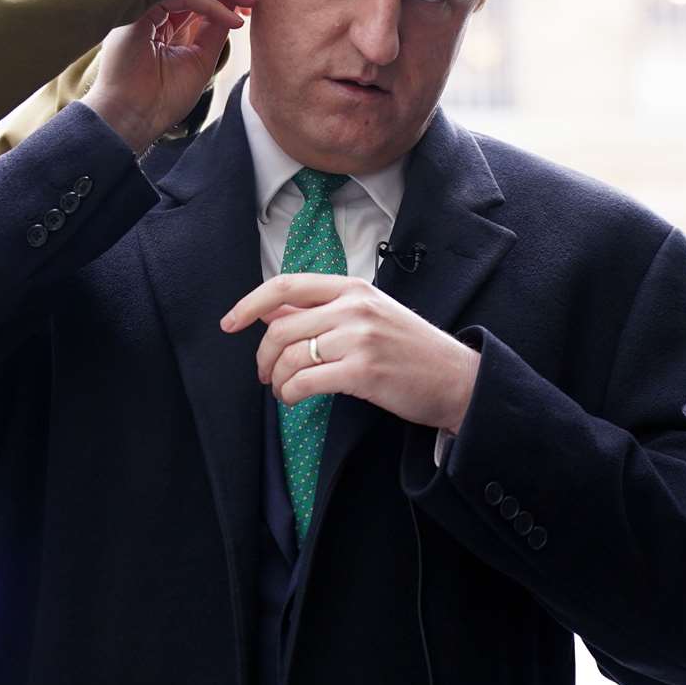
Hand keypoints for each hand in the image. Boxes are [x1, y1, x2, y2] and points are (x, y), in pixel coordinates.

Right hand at [83, 0, 241, 152]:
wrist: (136, 119)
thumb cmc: (163, 98)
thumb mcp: (200, 58)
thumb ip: (214, 29)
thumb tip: (236, 1)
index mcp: (160, 22)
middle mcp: (150, 11)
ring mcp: (142, 9)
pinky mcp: (138, 11)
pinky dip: (210, 5)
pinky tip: (232, 19)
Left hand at [219, 273, 478, 432]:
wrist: (457, 379)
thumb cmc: (408, 349)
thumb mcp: (367, 315)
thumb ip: (320, 311)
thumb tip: (268, 312)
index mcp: (353, 287)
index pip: (286, 285)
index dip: (249, 304)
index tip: (228, 323)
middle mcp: (355, 307)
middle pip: (281, 327)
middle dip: (263, 356)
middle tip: (264, 374)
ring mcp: (360, 338)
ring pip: (290, 356)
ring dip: (277, 380)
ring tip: (283, 391)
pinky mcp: (364, 372)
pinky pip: (306, 382)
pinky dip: (290, 394)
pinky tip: (294, 400)